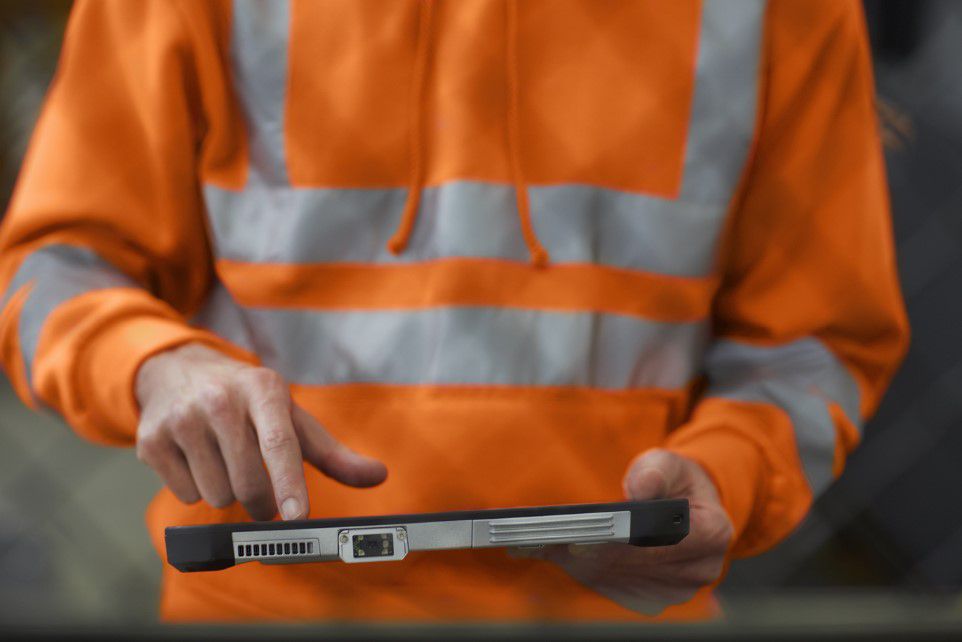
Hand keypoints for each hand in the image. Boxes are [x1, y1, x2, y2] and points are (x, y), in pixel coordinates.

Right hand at [134, 343, 386, 520]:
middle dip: (263, 501)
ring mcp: (181, 419)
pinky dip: (198, 490)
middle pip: (249, 483)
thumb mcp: (290, 415)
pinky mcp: (150, 440)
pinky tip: (198, 460)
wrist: (177, 370)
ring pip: (217, 495)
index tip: (297, 516)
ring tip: (226, 462)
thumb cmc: (248, 401)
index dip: (289, 482)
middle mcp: (219, 400)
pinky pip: (186, 495)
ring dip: (229, 493)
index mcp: (262, 390)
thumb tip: (378, 476)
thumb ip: (333, 452)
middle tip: (265, 494)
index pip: (278, 442)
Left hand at [522, 448, 732, 614]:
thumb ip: (657, 471)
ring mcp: (674, 591)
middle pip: (637, 565)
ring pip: (620, 580)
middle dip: (593, 551)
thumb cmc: (674, 482)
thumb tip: (642, 489)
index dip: (626, 541)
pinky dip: (580, 571)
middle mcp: (698, 571)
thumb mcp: (669, 463)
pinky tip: (551, 552)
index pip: (665, 542)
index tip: (587, 535)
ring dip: (579, 564)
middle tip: (551, 539)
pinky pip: (611, 588)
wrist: (685, 508)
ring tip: (542, 543)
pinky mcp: (650, 600)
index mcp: (713, 533)